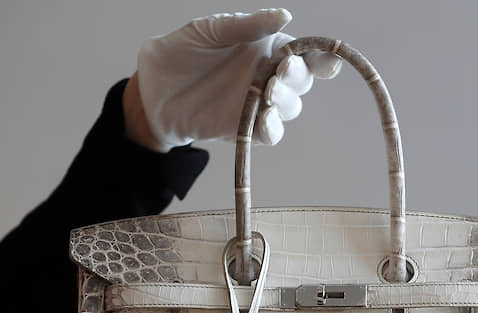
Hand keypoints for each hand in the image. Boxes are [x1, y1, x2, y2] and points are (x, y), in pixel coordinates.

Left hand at [126, 8, 340, 151]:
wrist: (151, 89)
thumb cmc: (180, 51)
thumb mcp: (210, 30)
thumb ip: (247, 26)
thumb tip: (285, 15)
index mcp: (266, 46)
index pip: (304, 51)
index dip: (321, 56)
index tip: (326, 59)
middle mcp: (268, 75)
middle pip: (302, 80)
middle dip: (297, 76)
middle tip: (279, 71)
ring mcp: (258, 103)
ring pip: (290, 107)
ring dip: (285, 102)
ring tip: (268, 95)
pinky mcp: (245, 128)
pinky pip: (270, 133)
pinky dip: (272, 128)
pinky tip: (263, 120)